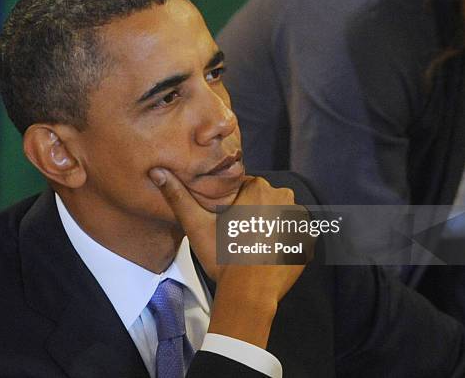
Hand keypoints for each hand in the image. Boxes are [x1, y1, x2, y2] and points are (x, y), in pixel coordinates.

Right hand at [149, 169, 306, 347]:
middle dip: (251, 214)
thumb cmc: (224, 257)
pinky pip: (293, 235)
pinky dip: (282, 242)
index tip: (224, 221)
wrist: (250, 294)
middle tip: (236, 236)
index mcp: (259, 188)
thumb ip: (177, 196)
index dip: (231, 204)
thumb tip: (156, 171)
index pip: (242, 187)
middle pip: (262, 200)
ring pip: (278, 216)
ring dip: (267, 226)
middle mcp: (285, 199)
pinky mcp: (308, 242)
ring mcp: (300, 221)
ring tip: (251, 246)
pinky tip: (267, 254)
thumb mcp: (196, 225)